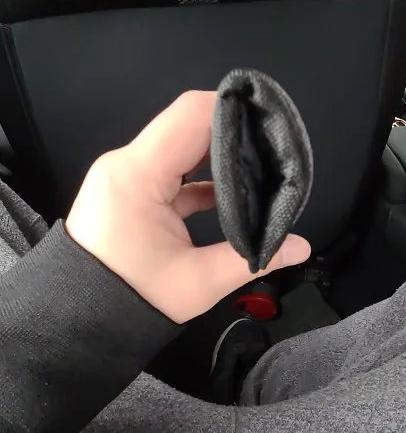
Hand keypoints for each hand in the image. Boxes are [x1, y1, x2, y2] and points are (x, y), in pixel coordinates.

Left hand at [66, 91, 310, 323]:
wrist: (77, 321)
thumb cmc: (132, 300)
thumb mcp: (198, 283)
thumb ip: (253, 259)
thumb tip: (301, 247)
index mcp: (137, 175)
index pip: (191, 115)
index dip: (234, 110)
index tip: (270, 123)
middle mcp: (126, 163)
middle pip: (187, 124)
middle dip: (232, 132)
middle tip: (273, 147)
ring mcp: (124, 174)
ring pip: (179, 145)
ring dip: (218, 154)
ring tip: (260, 167)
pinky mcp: (128, 189)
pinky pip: (169, 168)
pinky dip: (200, 175)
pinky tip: (234, 191)